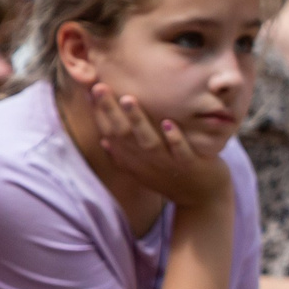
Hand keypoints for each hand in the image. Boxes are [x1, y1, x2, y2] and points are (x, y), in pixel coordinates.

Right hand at [88, 83, 230, 209]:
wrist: (202, 202)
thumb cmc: (171, 179)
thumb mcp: (142, 169)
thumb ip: (122, 155)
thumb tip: (103, 139)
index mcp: (131, 159)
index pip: (108, 133)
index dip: (97, 112)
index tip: (87, 87)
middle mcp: (145, 161)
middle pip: (122, 134)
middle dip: (110, 111)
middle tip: (99, 87)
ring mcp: (167, 163)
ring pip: (148, 141)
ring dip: (138, 121)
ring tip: (129, 100)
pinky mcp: (190, 166)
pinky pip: (181, 152)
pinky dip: (175, 139)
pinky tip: (169, 124)